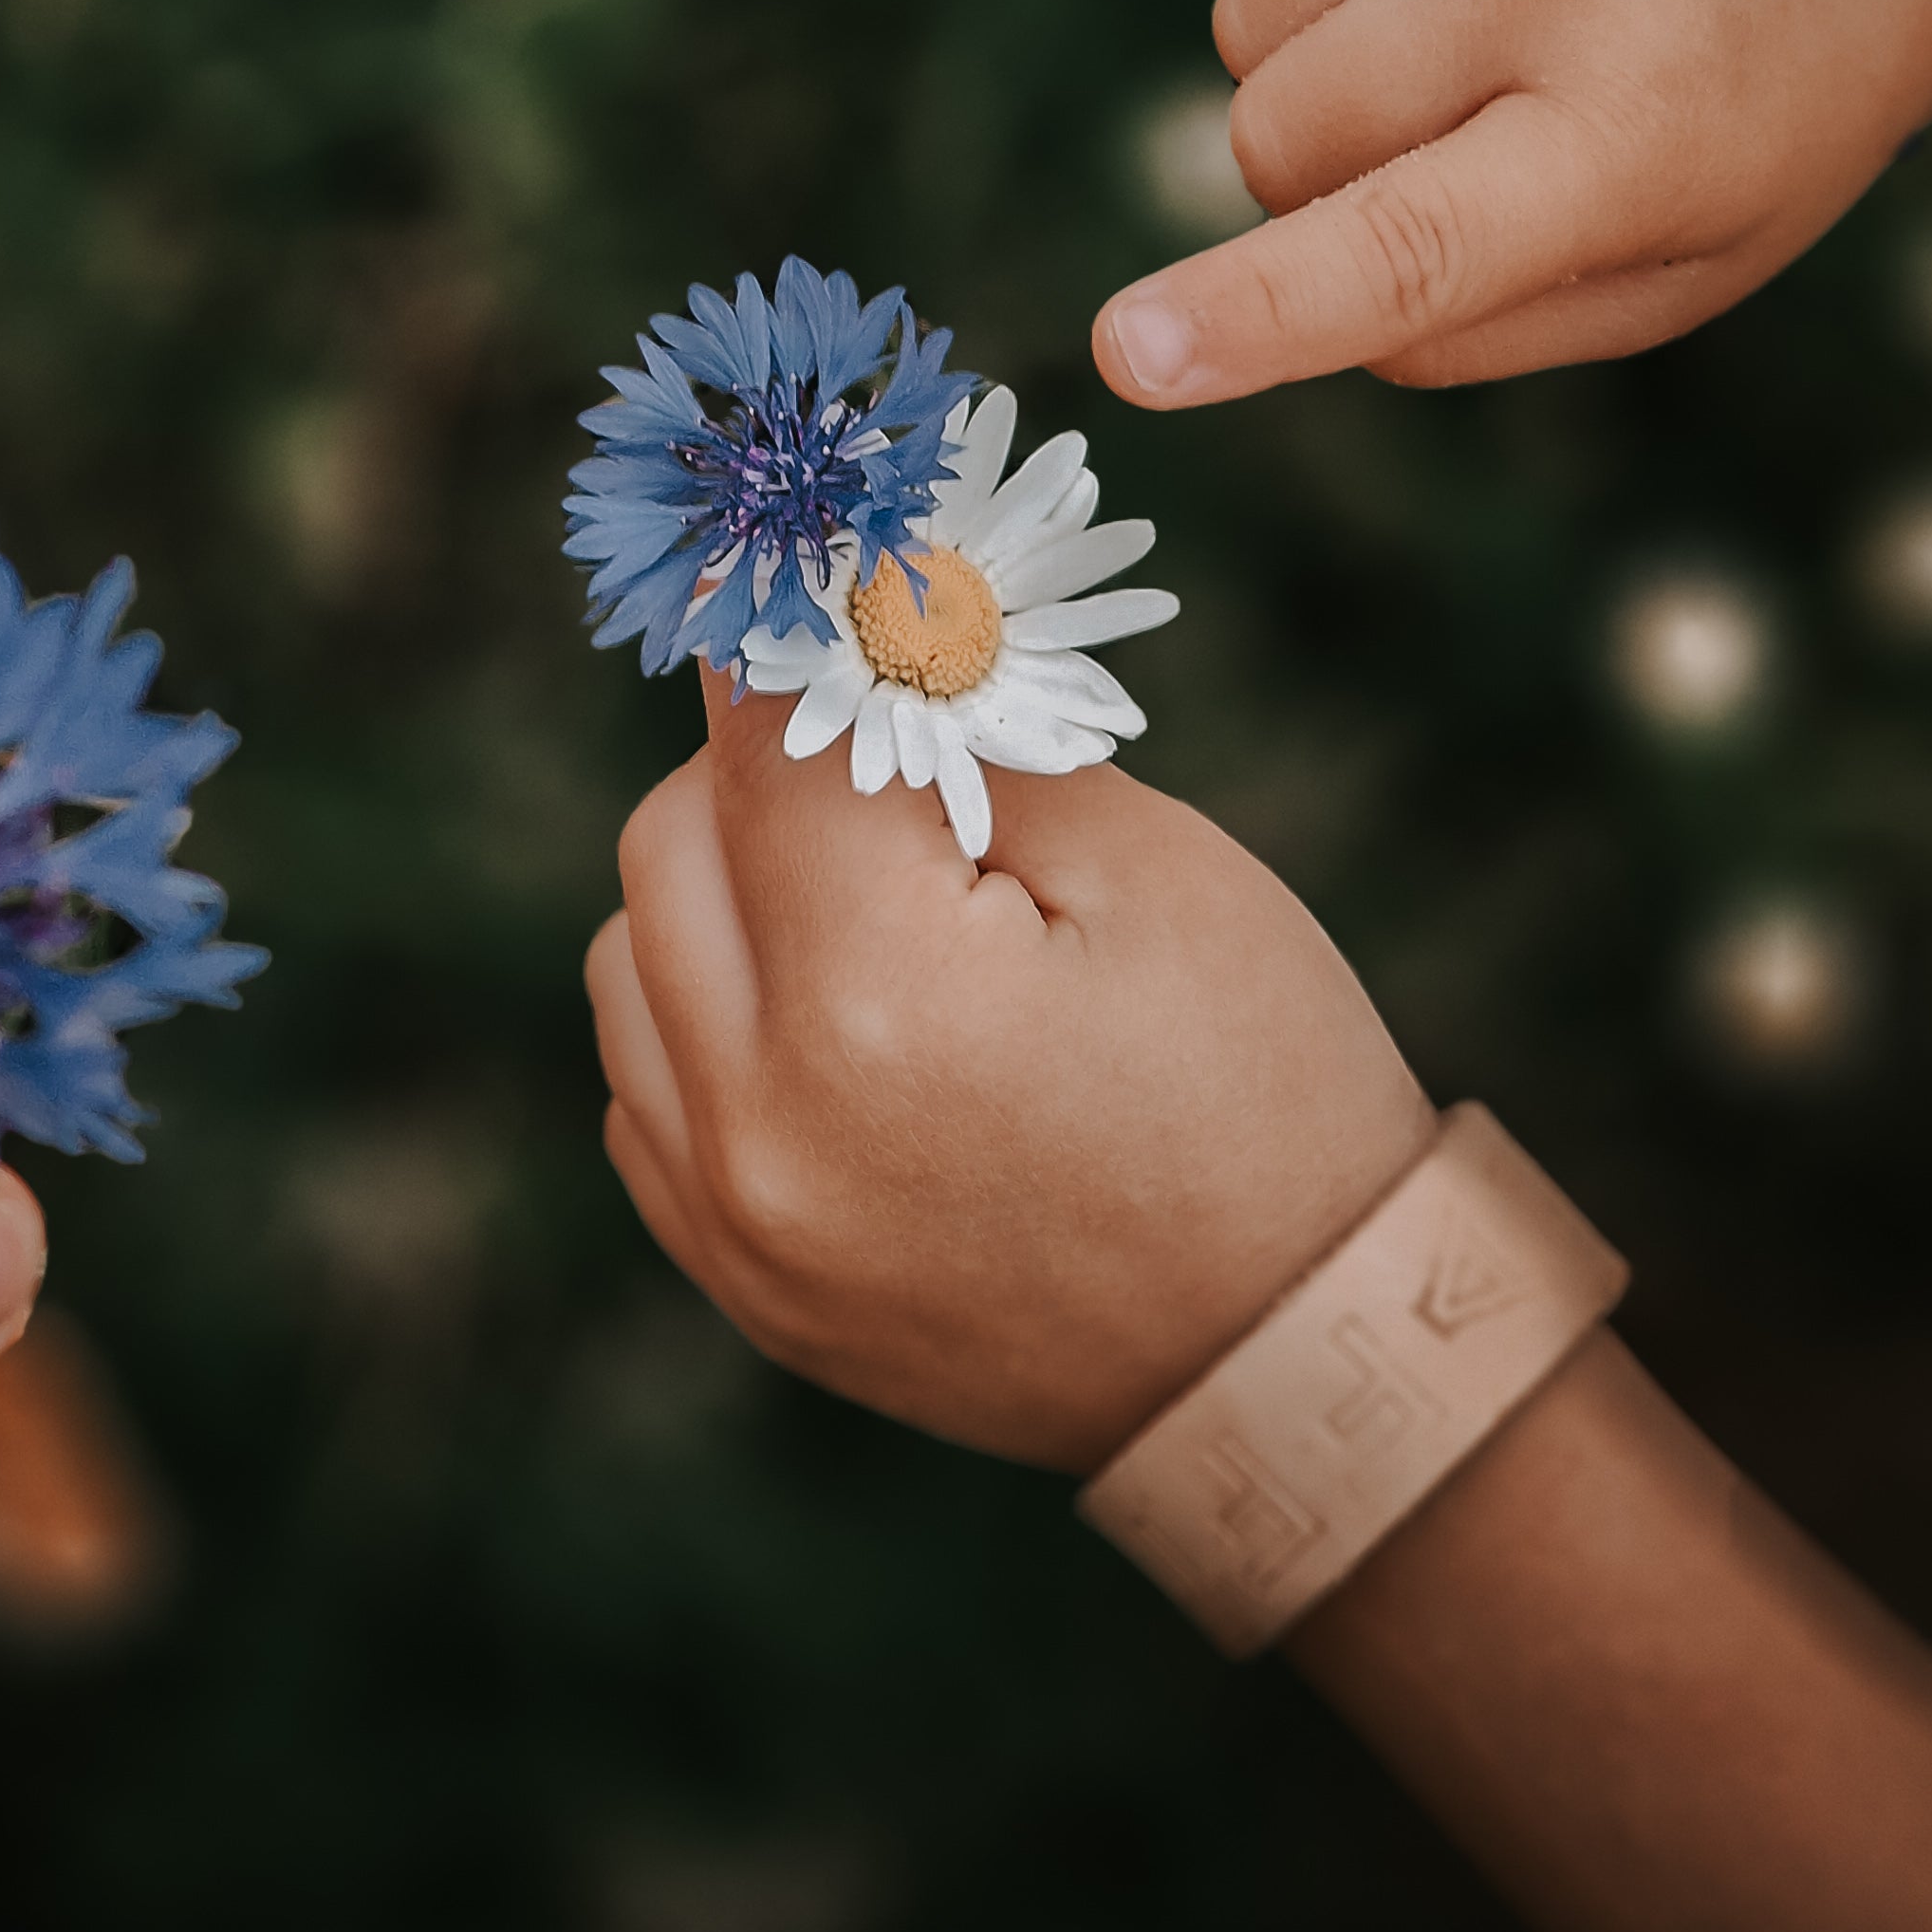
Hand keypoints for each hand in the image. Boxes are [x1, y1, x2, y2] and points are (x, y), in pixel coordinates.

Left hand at [585, 673, 1431, 1470]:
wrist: (1302, 1363)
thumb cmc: (1261, 1087)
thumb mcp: (1147, 867)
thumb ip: (962, 735)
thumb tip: (840, 621)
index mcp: (880, 1001)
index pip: (764, 744)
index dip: (785, 636)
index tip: (794, 568)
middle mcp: (768, 1121)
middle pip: (670, 838)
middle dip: (763, 766)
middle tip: (875, 746)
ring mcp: (739, 1224)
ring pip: (629, 958)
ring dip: (720, 892)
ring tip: (867, 895)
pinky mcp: (741, 1285)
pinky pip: (646, 1089)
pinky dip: (708, 1020)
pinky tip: (838, 1014)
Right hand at [1093, 0, 1931, 407]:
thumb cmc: (1757, 98)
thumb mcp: (1676, 268)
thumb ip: (1468, 324)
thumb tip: (1264, 317)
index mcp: (1633, 131)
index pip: (1407, 245)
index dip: (1253, 312)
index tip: (1133, 355)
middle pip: (1272, 136)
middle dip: (1315, 170)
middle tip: (1457, 128)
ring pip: (1244, 21)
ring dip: (1317, 49)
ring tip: (1468, 12)